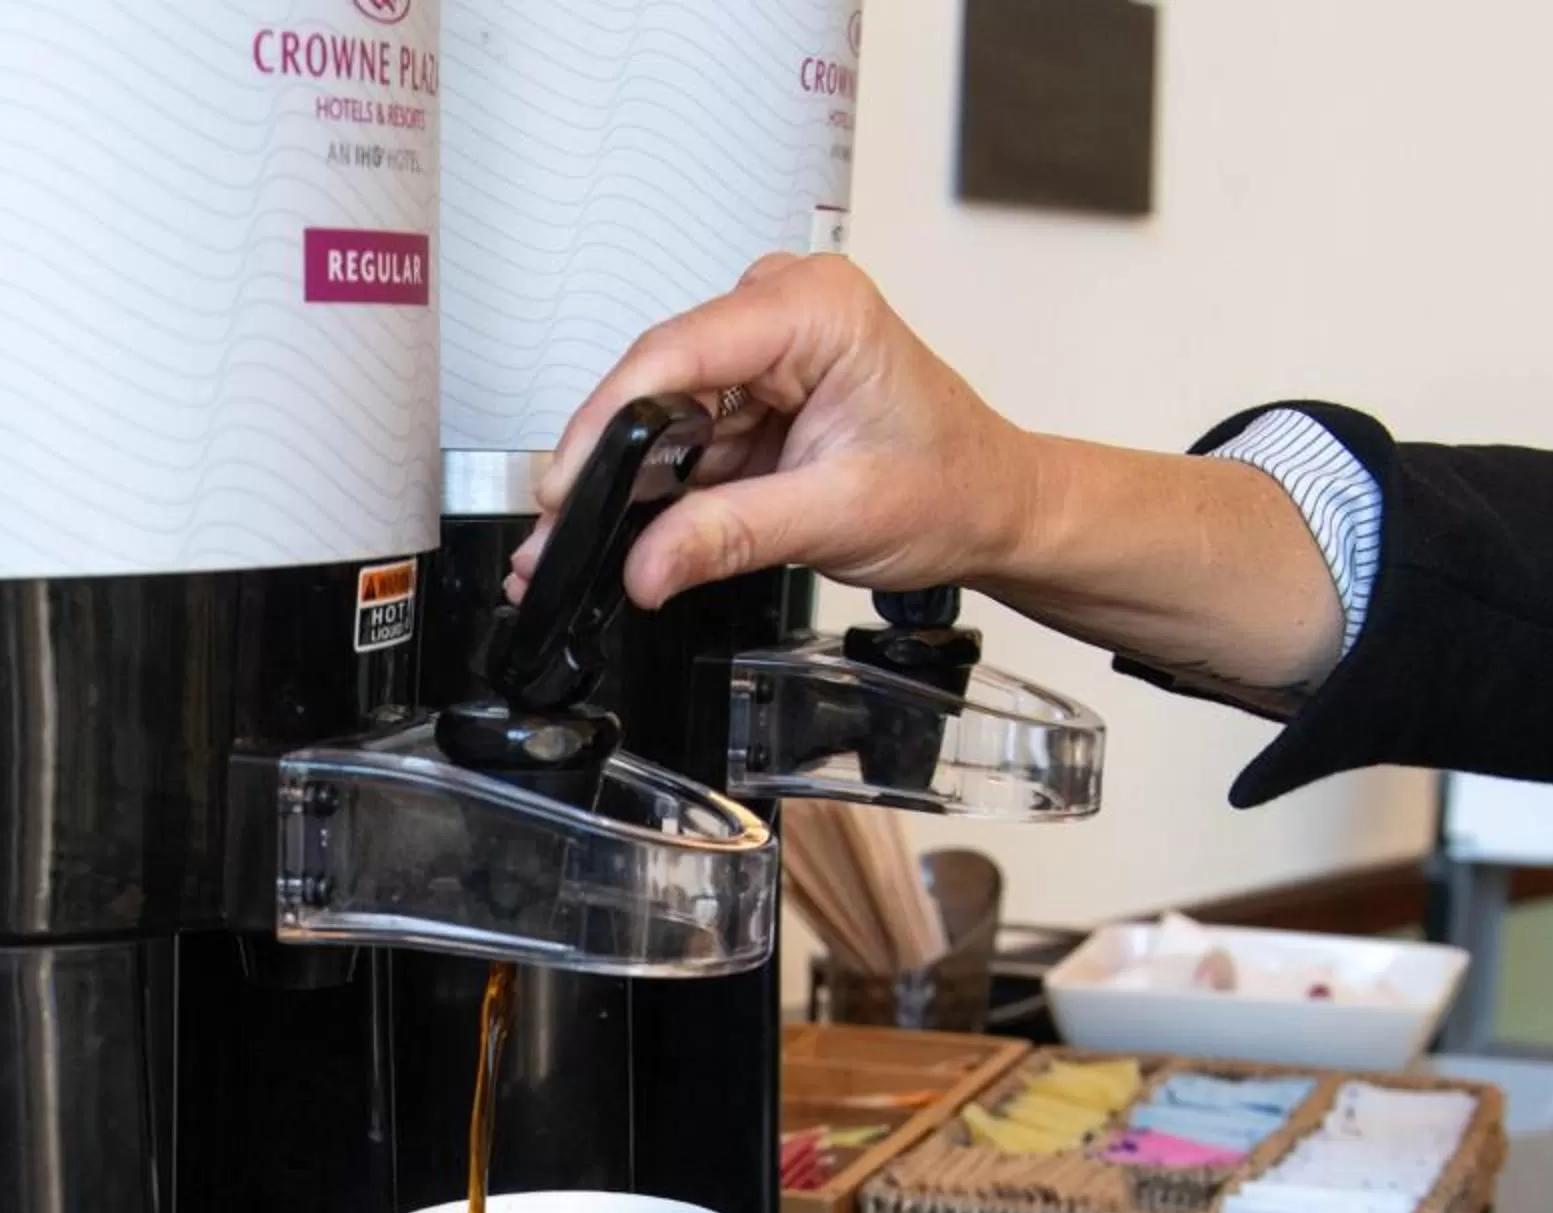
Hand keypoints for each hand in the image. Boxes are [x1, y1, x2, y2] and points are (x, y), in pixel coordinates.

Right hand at [511, 253, 1043, 611]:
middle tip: (556, 529)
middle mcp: (783, 310)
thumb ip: (732, 535)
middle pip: (656, 379)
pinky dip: (653, 488)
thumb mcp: (839, 516)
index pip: (680, 351)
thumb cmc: (954, 485)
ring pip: (659, 413)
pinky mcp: (752, 391)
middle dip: (603, 461)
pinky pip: (681, 436)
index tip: (564, 483)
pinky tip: (624, 530)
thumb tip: (646, 564)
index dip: (608, 420)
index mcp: (817, 308)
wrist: (995, 505)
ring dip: (621, 483)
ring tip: (577, 545)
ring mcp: (763, 349)